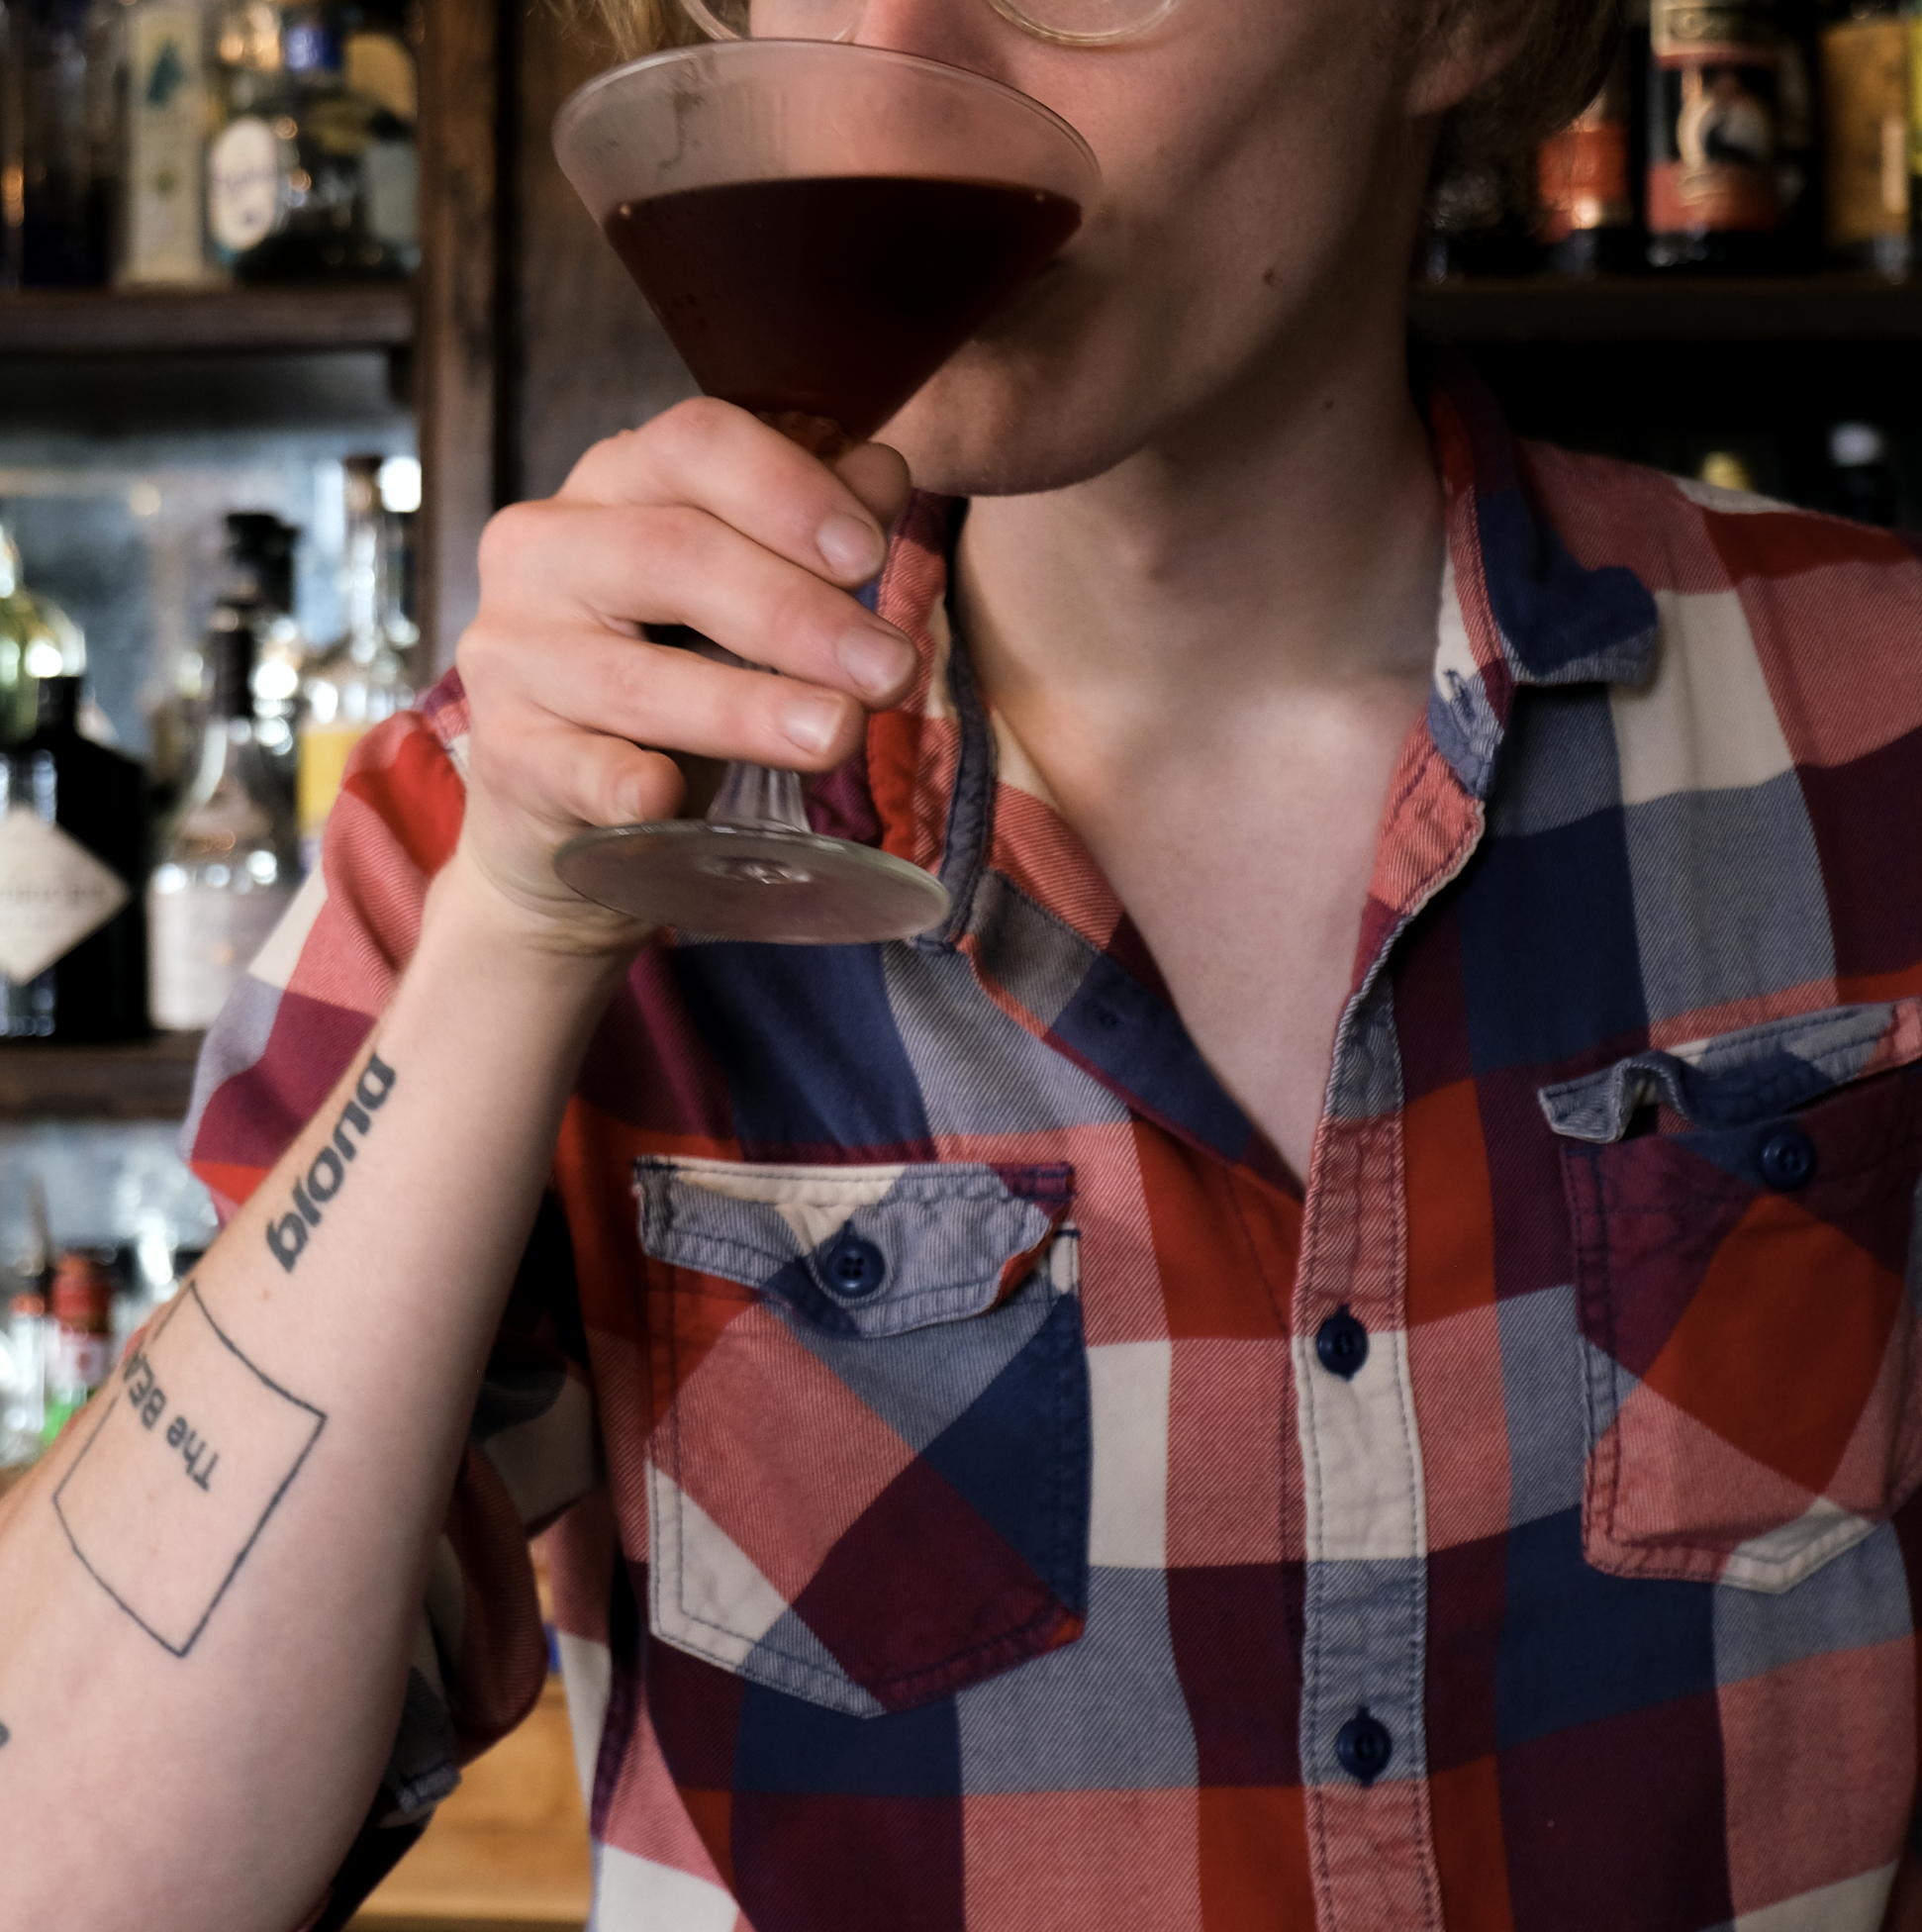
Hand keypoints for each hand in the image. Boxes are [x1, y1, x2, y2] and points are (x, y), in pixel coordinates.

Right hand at [450, 399, 916, 954]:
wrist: (562, 800)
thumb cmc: (666, 674)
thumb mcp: (736, 594)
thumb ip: (805, 535)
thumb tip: (883, 473)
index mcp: (611, 488)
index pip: (695, 443)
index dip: (788, 490)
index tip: (871, 553)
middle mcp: (544, 552)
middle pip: (674, 554)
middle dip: (798, 613)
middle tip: (891, 668)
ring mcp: (514, 656)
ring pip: (635, 675)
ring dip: (747, 707)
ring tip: (840, 734)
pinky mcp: (508, 757)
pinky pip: (570, 768)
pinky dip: (621, 782)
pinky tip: (666, 795)